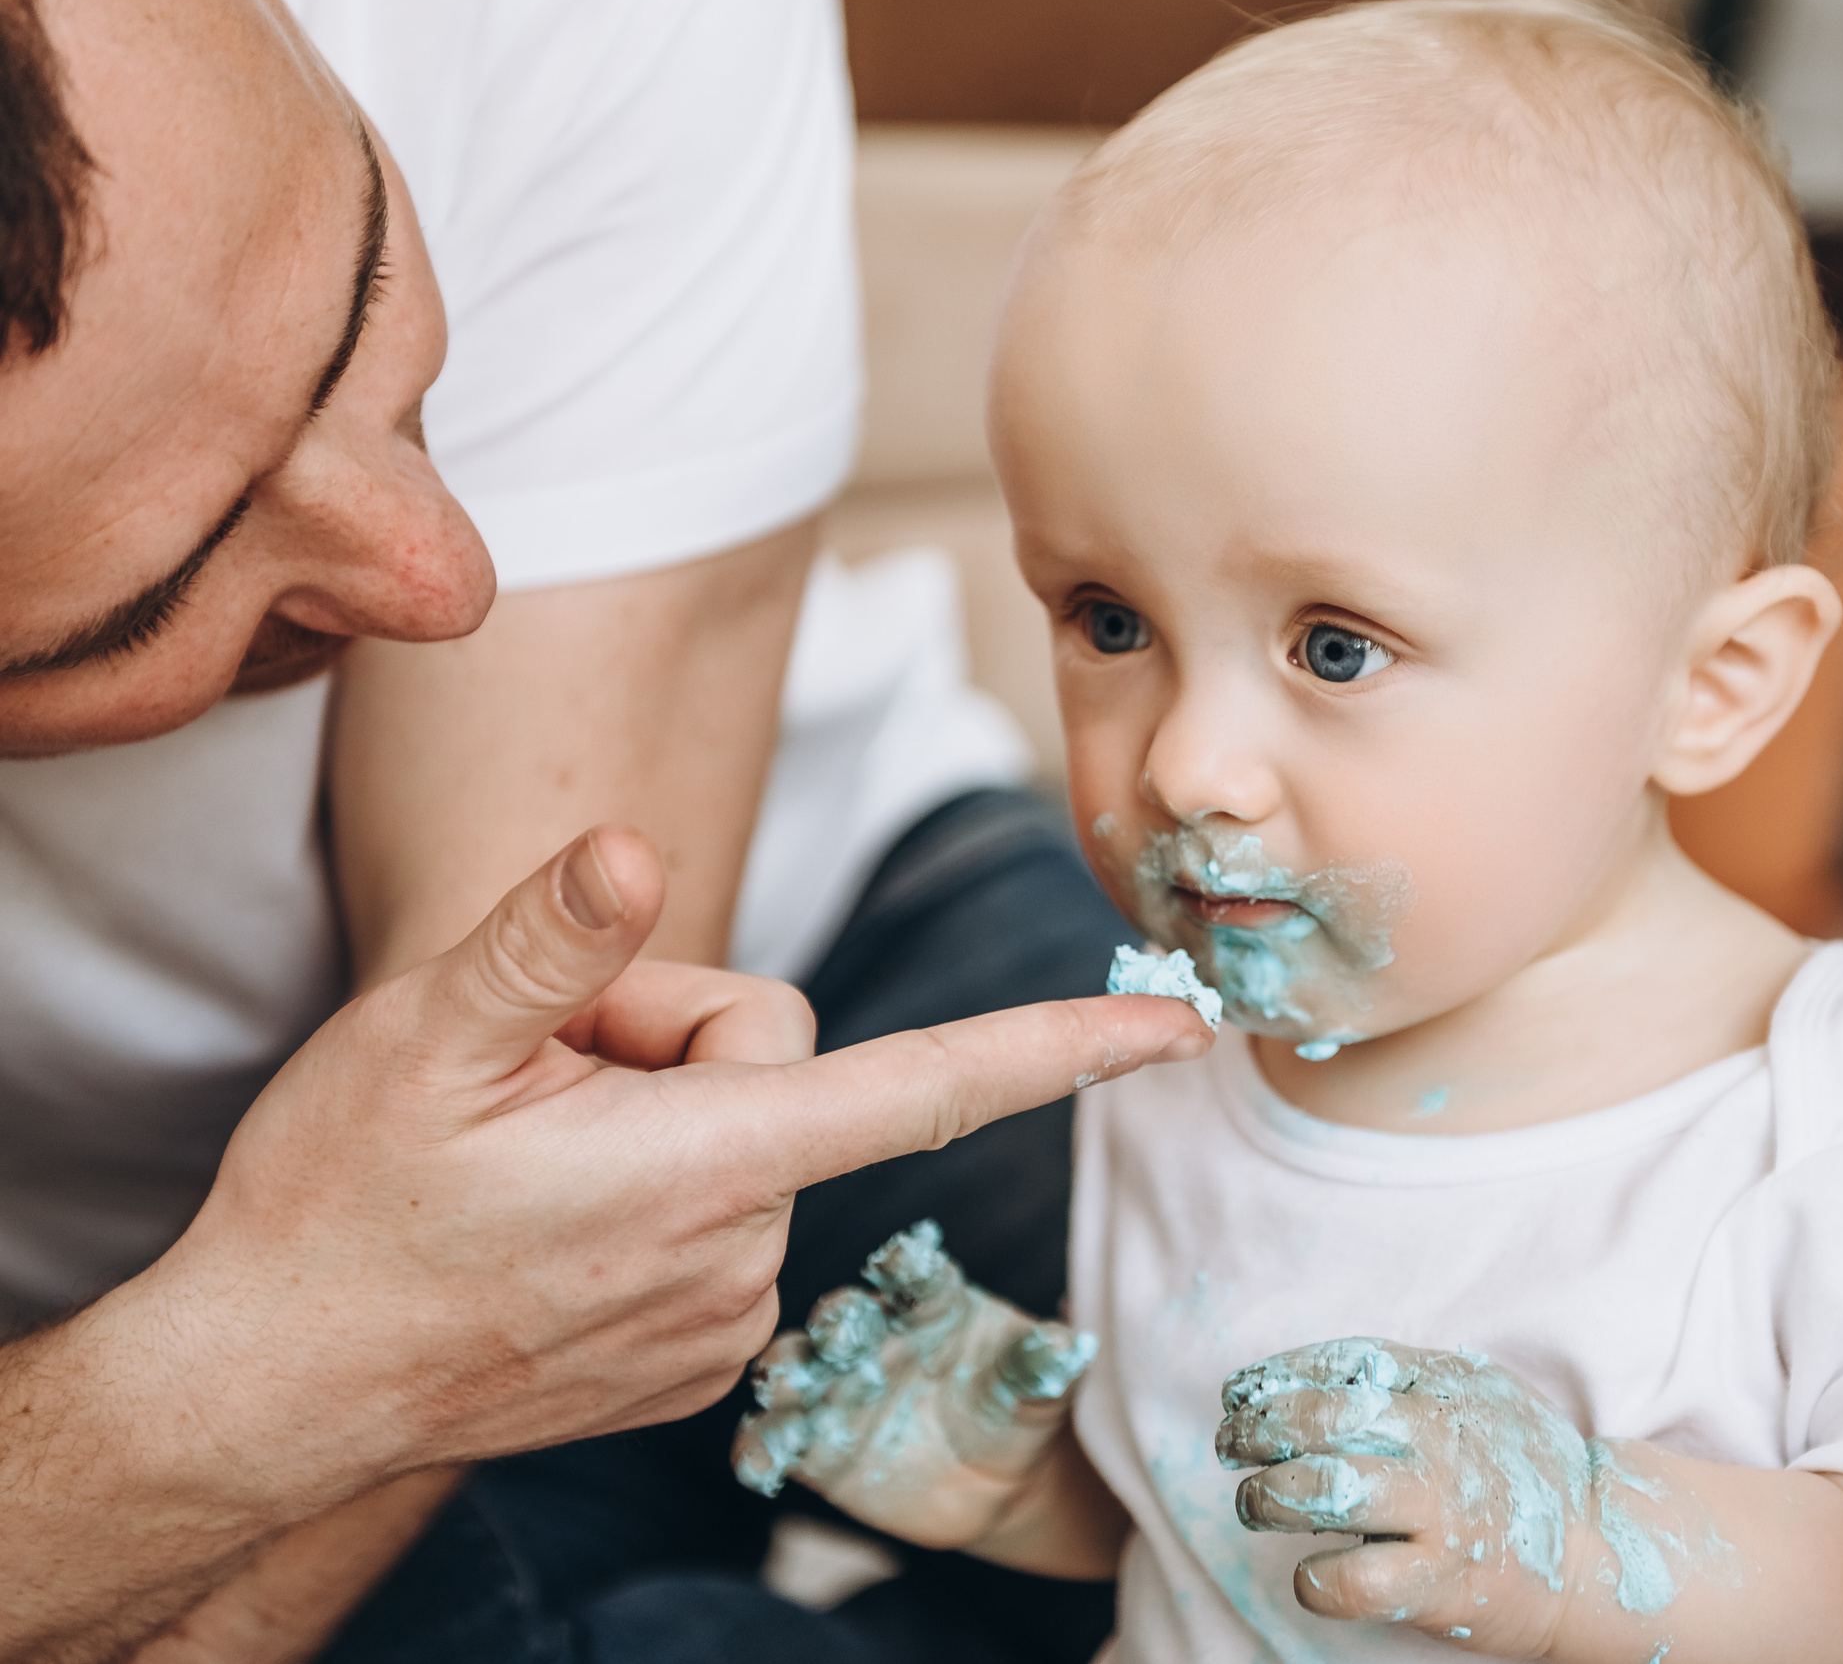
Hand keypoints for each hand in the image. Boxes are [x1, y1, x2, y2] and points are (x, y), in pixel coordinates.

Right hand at [125, 825, 1213, 1526]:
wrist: (268, 1390)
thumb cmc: (337, 1205)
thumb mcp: (416, 1040)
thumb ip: (546, 938)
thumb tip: (636, 847)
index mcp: (711, 1161)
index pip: (931, 1084)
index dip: (1065, 1046)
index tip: (1182, 1027)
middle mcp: (748, 1246)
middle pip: (781, 1060)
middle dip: (669, 1033)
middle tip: (534, 1075)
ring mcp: (726, 1316)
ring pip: (751, 1137)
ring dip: (658, 1119)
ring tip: (528, 1162)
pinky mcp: (698, 1356)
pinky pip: (726, 1213)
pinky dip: (655, 1191)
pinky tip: (549, 1220)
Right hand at [734, 1221, 1093, 1549]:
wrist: (999, 1482)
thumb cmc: (1020, 1410)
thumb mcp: (1041, 1388)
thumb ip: (1042, 1365)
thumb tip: (1065, 1344)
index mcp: (931, 1301)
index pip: (915, 1273)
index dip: (910, 1261)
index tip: (906, 1256)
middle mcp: (875, 1334)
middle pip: (843, 1315)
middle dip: (838, 1319)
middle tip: (840, 1330)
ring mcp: (837, 1387)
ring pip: (794, 1369)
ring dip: (783, 1372)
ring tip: (781, 1386)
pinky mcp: (814, 1445)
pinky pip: (775, 1442)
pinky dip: (761, 1449)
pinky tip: (759, 1466)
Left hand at [1216, 1338, 1719, 1657]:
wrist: (1599, 1548)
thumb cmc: (1513, 1469)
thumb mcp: (1470, 1395)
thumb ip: (1395, 1380)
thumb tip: (1277, 1383)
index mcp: (1442, 1384)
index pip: (1340, 1361)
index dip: (1275, 1375)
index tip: (1238, 1393)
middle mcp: (1436, 1438)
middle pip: (1317, 1420)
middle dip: (1255, 1430)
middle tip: (1233, 1446)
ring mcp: (1437, 1508)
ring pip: (1323, 1491)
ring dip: (1269, 1496)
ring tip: (1257, 1502)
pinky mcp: (1438, 1579)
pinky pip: (1351, 1580)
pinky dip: (1314, 1579)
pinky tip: (1311, 1572)